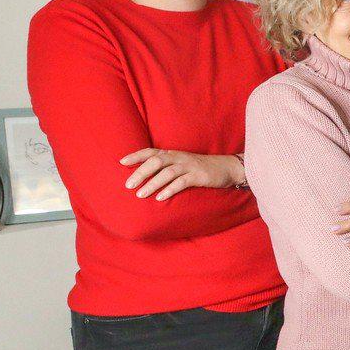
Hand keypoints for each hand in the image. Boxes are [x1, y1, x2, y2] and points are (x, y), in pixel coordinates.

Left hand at [121, 148, 242, 199]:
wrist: (227, 168)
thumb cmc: (201, 168)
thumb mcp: (182, 163)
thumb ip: (167, 167)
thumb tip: (146, 176)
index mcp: (173, 154)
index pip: (151, 152)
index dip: (136, 156)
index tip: (121, 162)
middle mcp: (179, 157)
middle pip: (155, 161)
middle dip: (140, 172)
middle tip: (128, 185)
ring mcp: (189, 166)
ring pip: (166, 172)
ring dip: (152, 183)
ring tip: (140, 194)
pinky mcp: (198, 176)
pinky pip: (181, 182)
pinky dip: (169, 189)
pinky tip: (160, 197)